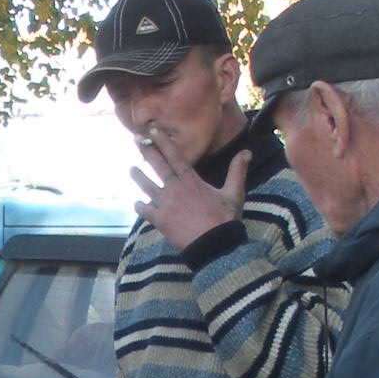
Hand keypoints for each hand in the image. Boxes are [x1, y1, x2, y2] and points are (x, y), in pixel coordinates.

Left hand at [131, 136, 250, 252]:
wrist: (214, 246)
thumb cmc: (225, 219)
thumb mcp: (234, 193)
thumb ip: (237, 171)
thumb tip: (247, 151)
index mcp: (191, 181)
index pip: (175, 156)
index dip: (163, 142)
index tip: (153, 131)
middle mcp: (175, 189)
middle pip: (158, 166)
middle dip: (147, 152)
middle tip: (136, 140)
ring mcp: (166, 205)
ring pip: (148, 187)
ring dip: (139, 177)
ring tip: (131, 169)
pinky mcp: (160, 221)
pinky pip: (146, 211)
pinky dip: (141, 206)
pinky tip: (137, 203)